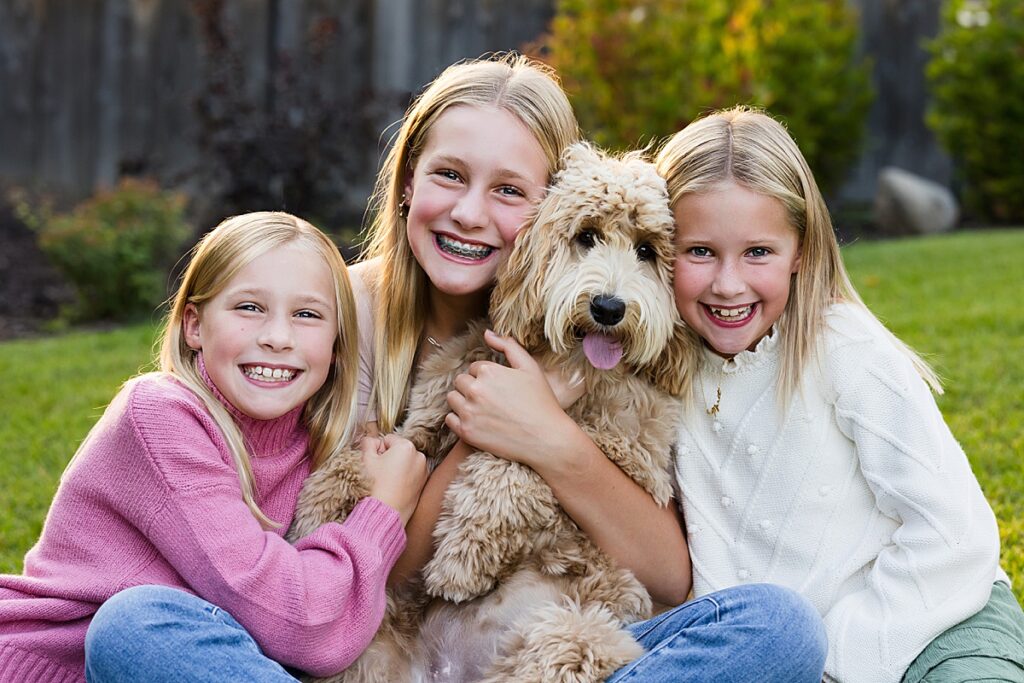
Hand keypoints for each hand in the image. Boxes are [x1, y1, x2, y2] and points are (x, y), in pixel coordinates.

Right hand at [361, 434, 427, 524]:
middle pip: (399, 450)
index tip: (375, 464)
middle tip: (380, 474)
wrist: (384, 513)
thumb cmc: (375, 486)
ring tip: (387, 482)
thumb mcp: (366, 459)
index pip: (388, 439)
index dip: (378, 450)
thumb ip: (368, 443)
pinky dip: (403, 478)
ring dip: (397, 468)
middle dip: (389, 458)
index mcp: (407, 447)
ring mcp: (424, 471)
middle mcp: (419, 456)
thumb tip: (372, 441)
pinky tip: (394, 488)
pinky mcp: (423, 484)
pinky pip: (411, 474)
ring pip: (405, 462)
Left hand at [444, 330, 584, 467]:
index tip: (499, 388)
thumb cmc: (542, 402)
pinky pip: (449, 420)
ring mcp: (469, 412)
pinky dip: (458, 419)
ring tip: (482, 409)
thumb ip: (508, 346)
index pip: (474, 367)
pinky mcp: (466, 432)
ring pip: (452, 398)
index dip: (486, 376)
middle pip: (460, 381)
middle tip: (491, 399)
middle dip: (472, 387)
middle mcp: (475, 390)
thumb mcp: (530, 367)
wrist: (546, 439)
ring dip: (463, 401)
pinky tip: (476, 421)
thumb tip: (487, 333)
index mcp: (488, 371)